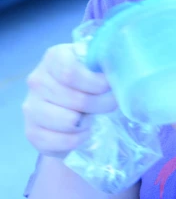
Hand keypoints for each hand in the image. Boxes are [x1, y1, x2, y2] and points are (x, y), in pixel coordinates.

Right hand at [22, 43, 117, 158]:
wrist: (68, 103)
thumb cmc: (87, 79)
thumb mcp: (95, 64)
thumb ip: (104, 64)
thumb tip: (123, 70)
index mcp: (54, 57)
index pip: (71, 73)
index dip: (96, 83)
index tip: (109, 87)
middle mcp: (37, 80)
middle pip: (76, 99)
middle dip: (101, 104)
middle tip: (110, 104)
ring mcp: (31, 106)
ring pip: (68, 121)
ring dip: (87, 122)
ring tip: (91, 116)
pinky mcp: (31, 131)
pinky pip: (61, 141)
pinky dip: (77, 139)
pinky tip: (82, 130)